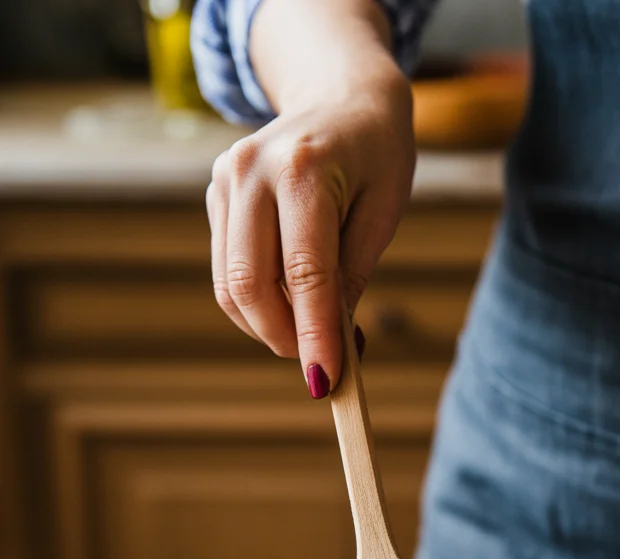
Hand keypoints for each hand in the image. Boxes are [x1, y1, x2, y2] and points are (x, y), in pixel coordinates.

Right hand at [206, 11, 413, 396]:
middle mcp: (252, 171)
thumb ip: (353, 277)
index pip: (305, 272)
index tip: (324, 381)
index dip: (314, 334)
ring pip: (230, 286)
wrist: (342, 95)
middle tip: (321, 365)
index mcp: (304, 169)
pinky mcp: (216, 197)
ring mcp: (225, 182)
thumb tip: (332, 349)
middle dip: (284, 338)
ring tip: (312, 334)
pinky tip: (293, 306)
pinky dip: (257, 305)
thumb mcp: (383, 212)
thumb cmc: (376, 155)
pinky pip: (227, 273)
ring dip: (268, 327)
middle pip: (250, 284)